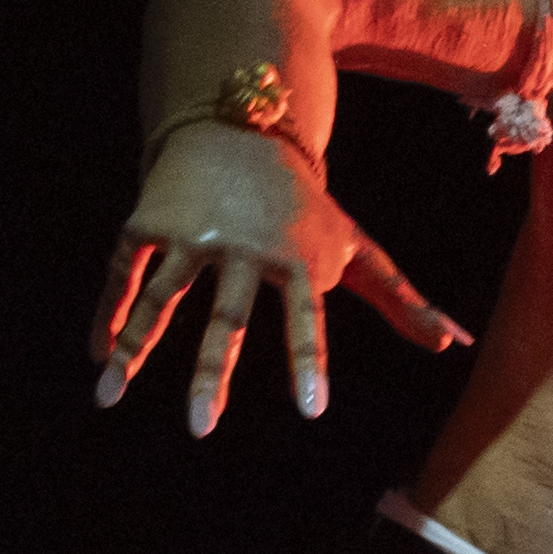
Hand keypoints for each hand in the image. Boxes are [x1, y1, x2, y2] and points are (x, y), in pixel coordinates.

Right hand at [93, 119, 466, 430]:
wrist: (244, 125)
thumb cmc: (306, 206)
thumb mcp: (355, 245)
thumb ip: (400, 299)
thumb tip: (455, 345)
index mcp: (296, 258)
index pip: (306, 319)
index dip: (308, 361)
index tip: (310, 409)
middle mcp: (243, 247)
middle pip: (226, 318)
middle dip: (209, 372)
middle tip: (200, 428)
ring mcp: (191, 234)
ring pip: (161, 298)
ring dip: (133, 347)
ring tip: (108, 395)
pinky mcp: (148, 221)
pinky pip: (123, 274)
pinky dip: (108, 314)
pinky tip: (97, 358)